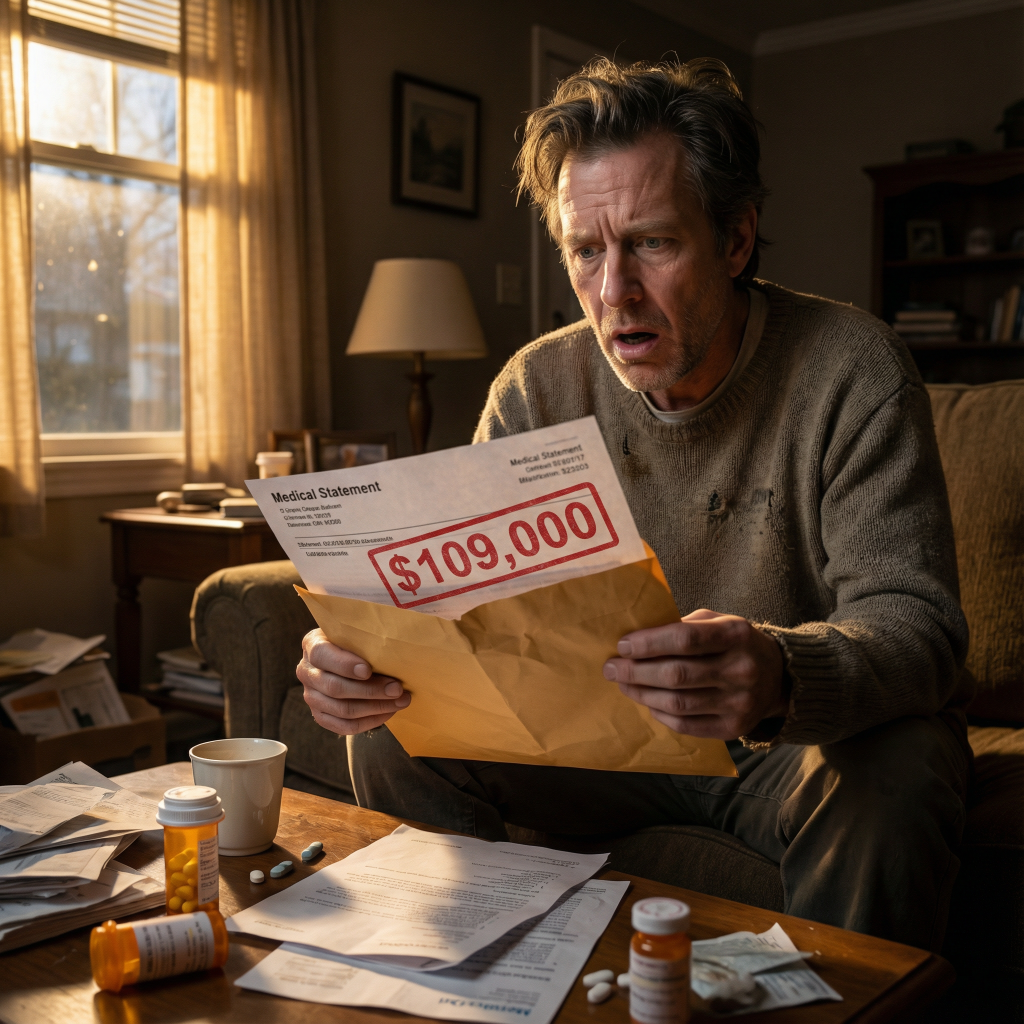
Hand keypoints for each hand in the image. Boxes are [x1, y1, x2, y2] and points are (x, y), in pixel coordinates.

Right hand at [296, 628, 409, 735]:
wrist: (346, 658)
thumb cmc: (355, 642)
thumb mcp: (354, 633)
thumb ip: (364, 640)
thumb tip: (392, 652)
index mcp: (312, 645)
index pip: (322, 655)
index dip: (345, 665)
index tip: (368, 670)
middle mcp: (306, 671)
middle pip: (335, 687)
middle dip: (371, 690)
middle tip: (397, 689)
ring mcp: (311, 696)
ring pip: (343, 710)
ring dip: (376, 708)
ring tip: (400, 701)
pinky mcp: (320, 716)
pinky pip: (345, 726)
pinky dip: (370, 721)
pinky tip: (388, 712)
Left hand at [603, 609, 786, 739]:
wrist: (779, 677)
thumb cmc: (735, 643)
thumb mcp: (717, 621)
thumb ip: (683, 626)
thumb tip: (637, 638)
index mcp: (736, 635)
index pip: (684, 639)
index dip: (649, 643)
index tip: (622, 645)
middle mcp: (741, 670)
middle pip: (676, 674)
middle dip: (635, 671)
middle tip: (611, 668)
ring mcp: (739, 702)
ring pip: (677, 703)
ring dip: (642, 694)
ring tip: (623, 684)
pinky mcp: (734, 728)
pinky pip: (686, 725)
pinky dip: (660, 714)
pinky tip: (647, 702)